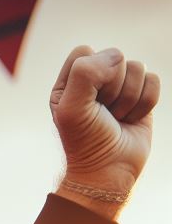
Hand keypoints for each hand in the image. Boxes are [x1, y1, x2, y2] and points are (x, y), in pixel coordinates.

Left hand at [51, 45, 158, 197]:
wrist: (108, 171)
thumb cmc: (85, 141)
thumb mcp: (71, 108)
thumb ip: (85, 73)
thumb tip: (117, 58)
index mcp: (69, 81)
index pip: (84, 51)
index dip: (91, 72)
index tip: (86, 100)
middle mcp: (94, 81)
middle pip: (115, 57)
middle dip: (112, 88)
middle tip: (103, 113)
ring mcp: (119, 87)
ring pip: (138, 67)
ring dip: (129, 98)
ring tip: (116, 118)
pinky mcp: (141, 96)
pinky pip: (154, 80)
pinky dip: (145, 102)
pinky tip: (131, 119)